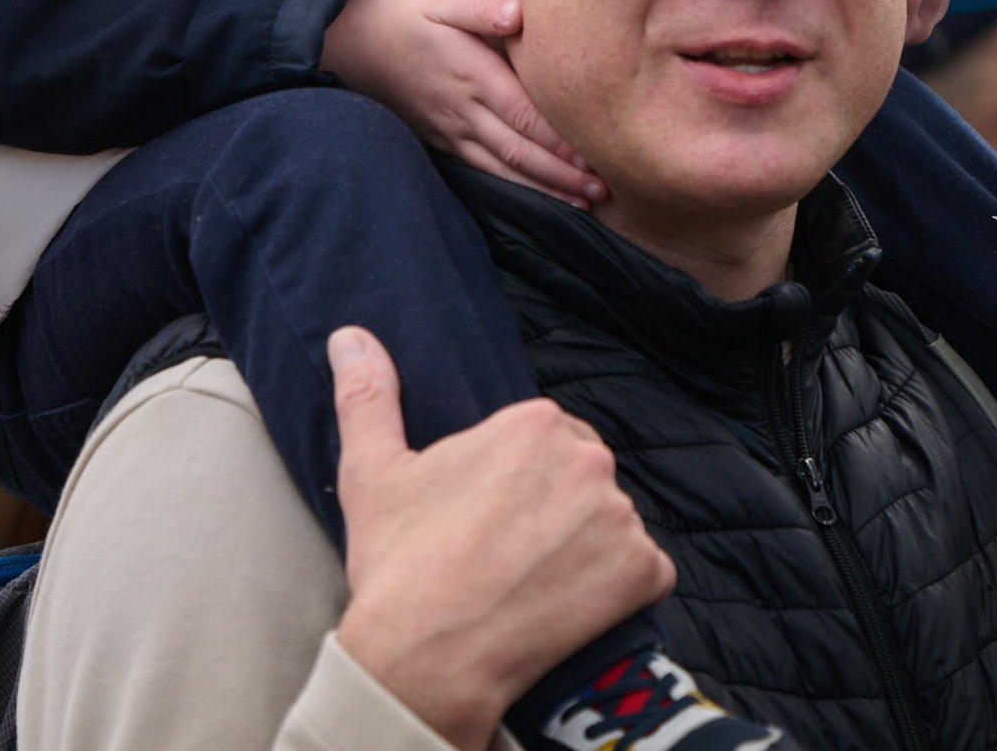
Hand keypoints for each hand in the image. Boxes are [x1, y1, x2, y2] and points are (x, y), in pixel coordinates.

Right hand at [324, 0, 604, 203]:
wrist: (351, 47)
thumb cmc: (401, 16)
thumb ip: (480, 5)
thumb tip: (517, 13)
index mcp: (473, 76)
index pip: (525, 115)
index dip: (559, 140)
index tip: (594, 156)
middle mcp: (465, 111)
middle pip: (521, 151)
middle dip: (562, 175)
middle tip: (603, 190)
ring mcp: (452, 131)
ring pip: (504, 169)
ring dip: (543, 189)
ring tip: (581, 202)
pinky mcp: (442, 140)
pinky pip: (483, 170)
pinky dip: (513, 187)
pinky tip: (535, 196)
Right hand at [330, 328, 673, 750]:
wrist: (424, 660)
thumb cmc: (399, 565)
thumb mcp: (372, 471)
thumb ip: (369, 395)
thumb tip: (350, 336)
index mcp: (533, 423)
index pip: (546, 442)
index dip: (515, 486)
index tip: (486, 520)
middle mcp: (588, 459)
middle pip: (583, 479)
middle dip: (555, 512)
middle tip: (506, 557)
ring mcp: (620, 517)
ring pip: (612, 526)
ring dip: (586, 553)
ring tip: (532, 587)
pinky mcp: (643, 573)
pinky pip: (646, 575)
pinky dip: (621, 593)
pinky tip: (572, 610)